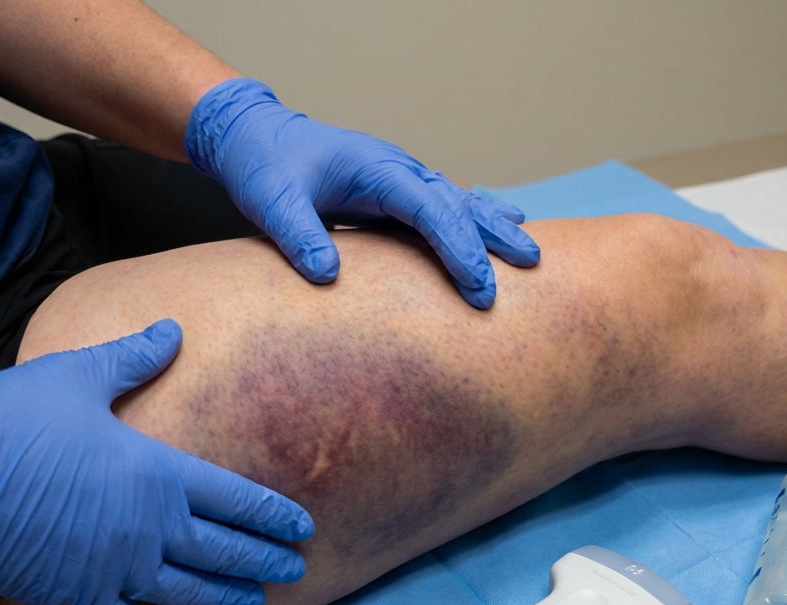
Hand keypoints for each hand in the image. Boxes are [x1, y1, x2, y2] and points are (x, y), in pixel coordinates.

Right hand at [0, 320, 312, 604]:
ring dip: (229, 595)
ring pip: (190, 591)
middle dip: (266, 560)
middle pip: (225, 550)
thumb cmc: (10, 419)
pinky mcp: (76, 598)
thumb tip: (173, 329)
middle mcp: (148, 527)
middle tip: (296, 569)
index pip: (237, 499)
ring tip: (258, 599)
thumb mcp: (78, 375)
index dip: (274, 515)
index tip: (303, 528)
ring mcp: (115, 569)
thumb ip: (135, 356)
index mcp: (157, 472)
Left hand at [184, 78, 539, 308]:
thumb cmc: (265, 167)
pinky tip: (503, 223)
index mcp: (374, 168)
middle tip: (529, 265)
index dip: (456, 247)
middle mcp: (396, 169)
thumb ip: (298, 236)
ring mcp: (399, 177)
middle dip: (491, 237)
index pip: (428, 209)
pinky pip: (444, 204)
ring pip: (458, 201)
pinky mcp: (394, 191)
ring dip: (494, 225)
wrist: (255, 137)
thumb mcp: (272, 202)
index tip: (478, 285)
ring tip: (531, 250)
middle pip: (456, 203)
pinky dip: (474, 216)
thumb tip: (327, 275)